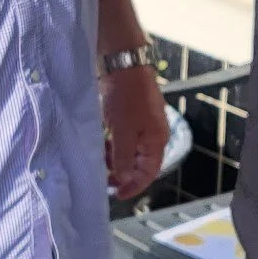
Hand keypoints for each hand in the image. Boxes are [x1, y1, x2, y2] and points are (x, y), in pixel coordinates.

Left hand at [102, 65, 169, 200]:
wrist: (123, 63)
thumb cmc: (127, 97)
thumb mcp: (123, 131)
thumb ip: (123, 157)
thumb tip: (123, 178)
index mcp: (157, 140)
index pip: (149, 172)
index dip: (134, 186)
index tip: (117, 195)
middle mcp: (152, 134)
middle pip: (140, 163)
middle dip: (123, 173)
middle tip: (104, 180)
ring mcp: (142, 123)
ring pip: (130, 150)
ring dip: (116, 159)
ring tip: (100, 162)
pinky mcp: (131, 114)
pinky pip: (124, 137)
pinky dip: (114, 145)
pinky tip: (102, 145)